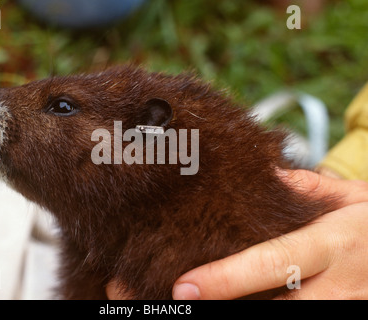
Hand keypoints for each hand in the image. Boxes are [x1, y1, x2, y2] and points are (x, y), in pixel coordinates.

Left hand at [172, 170, 367, 298]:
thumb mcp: (353, 197)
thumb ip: (310, 187)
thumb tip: (267, 173)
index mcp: (334, 244)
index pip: (272, 263)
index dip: (226, 279)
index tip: (185, 286)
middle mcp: (339, 287)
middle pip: (273, 308)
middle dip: (225, 308)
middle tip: (183, 301)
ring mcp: (345, 309)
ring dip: (243, 311)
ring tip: (203, 302)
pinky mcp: (346, 318)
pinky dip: (267, 313)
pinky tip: (243, 302)